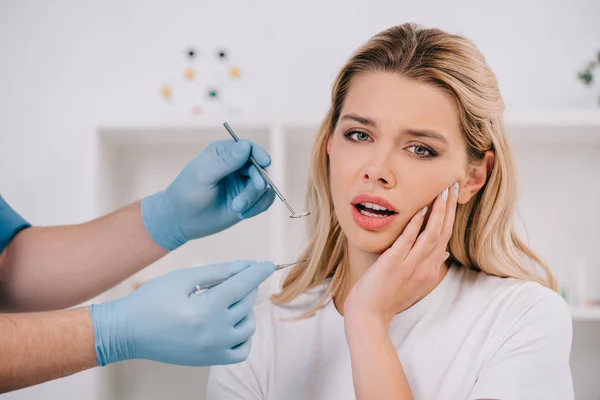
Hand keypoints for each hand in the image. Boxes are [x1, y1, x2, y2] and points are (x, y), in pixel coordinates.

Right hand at [88, 260, 274, 365]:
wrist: (127, 332)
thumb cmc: (151, 301)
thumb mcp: (184, 278)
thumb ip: (219, 272)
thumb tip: (246, 265)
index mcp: (206, 309)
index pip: (243, 286)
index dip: (258, 272)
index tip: (269, 264)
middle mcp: (214, 333)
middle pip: (246, 302)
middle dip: (246, 285)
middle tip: (235, 276)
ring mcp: (213, 350)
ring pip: (248, 325)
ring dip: (245, 309)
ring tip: (226, 299)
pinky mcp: (210, 360)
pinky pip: (241, 350)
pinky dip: (243, 335)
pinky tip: (231, 322)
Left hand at [141, 139, 275, 249]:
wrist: (181, 221)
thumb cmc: (187, 194)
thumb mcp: (204, 175)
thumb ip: (226, 161)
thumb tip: (246, 145)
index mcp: (224, 152)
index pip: (248, 147)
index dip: (259, 153)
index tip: (265, 162)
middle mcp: (237, 165)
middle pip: (259, 168)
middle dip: (255, 184)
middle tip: (244, 200)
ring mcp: (244, 183)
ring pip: (263, 186)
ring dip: (253, 199)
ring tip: (237, 209)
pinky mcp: (248, 199)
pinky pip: (265, 200)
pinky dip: (258, 207)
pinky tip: (243, 214)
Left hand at [344, 182, 458, 327]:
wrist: (369, 316)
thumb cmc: (387, 299)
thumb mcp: (413, 284)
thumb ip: (428, 268)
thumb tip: (443, 253)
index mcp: (429, 271)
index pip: (445, 238)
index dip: (450, 217)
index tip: (452, 198)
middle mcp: (424, 267)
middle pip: (442, 232)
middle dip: (449, 208)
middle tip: (453, 186)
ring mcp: (410, 266)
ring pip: (431, 234)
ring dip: (438, 211)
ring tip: (442, 192)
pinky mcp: (393, 264)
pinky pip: (407, 241)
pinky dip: (415, 224)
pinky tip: (421, 209)